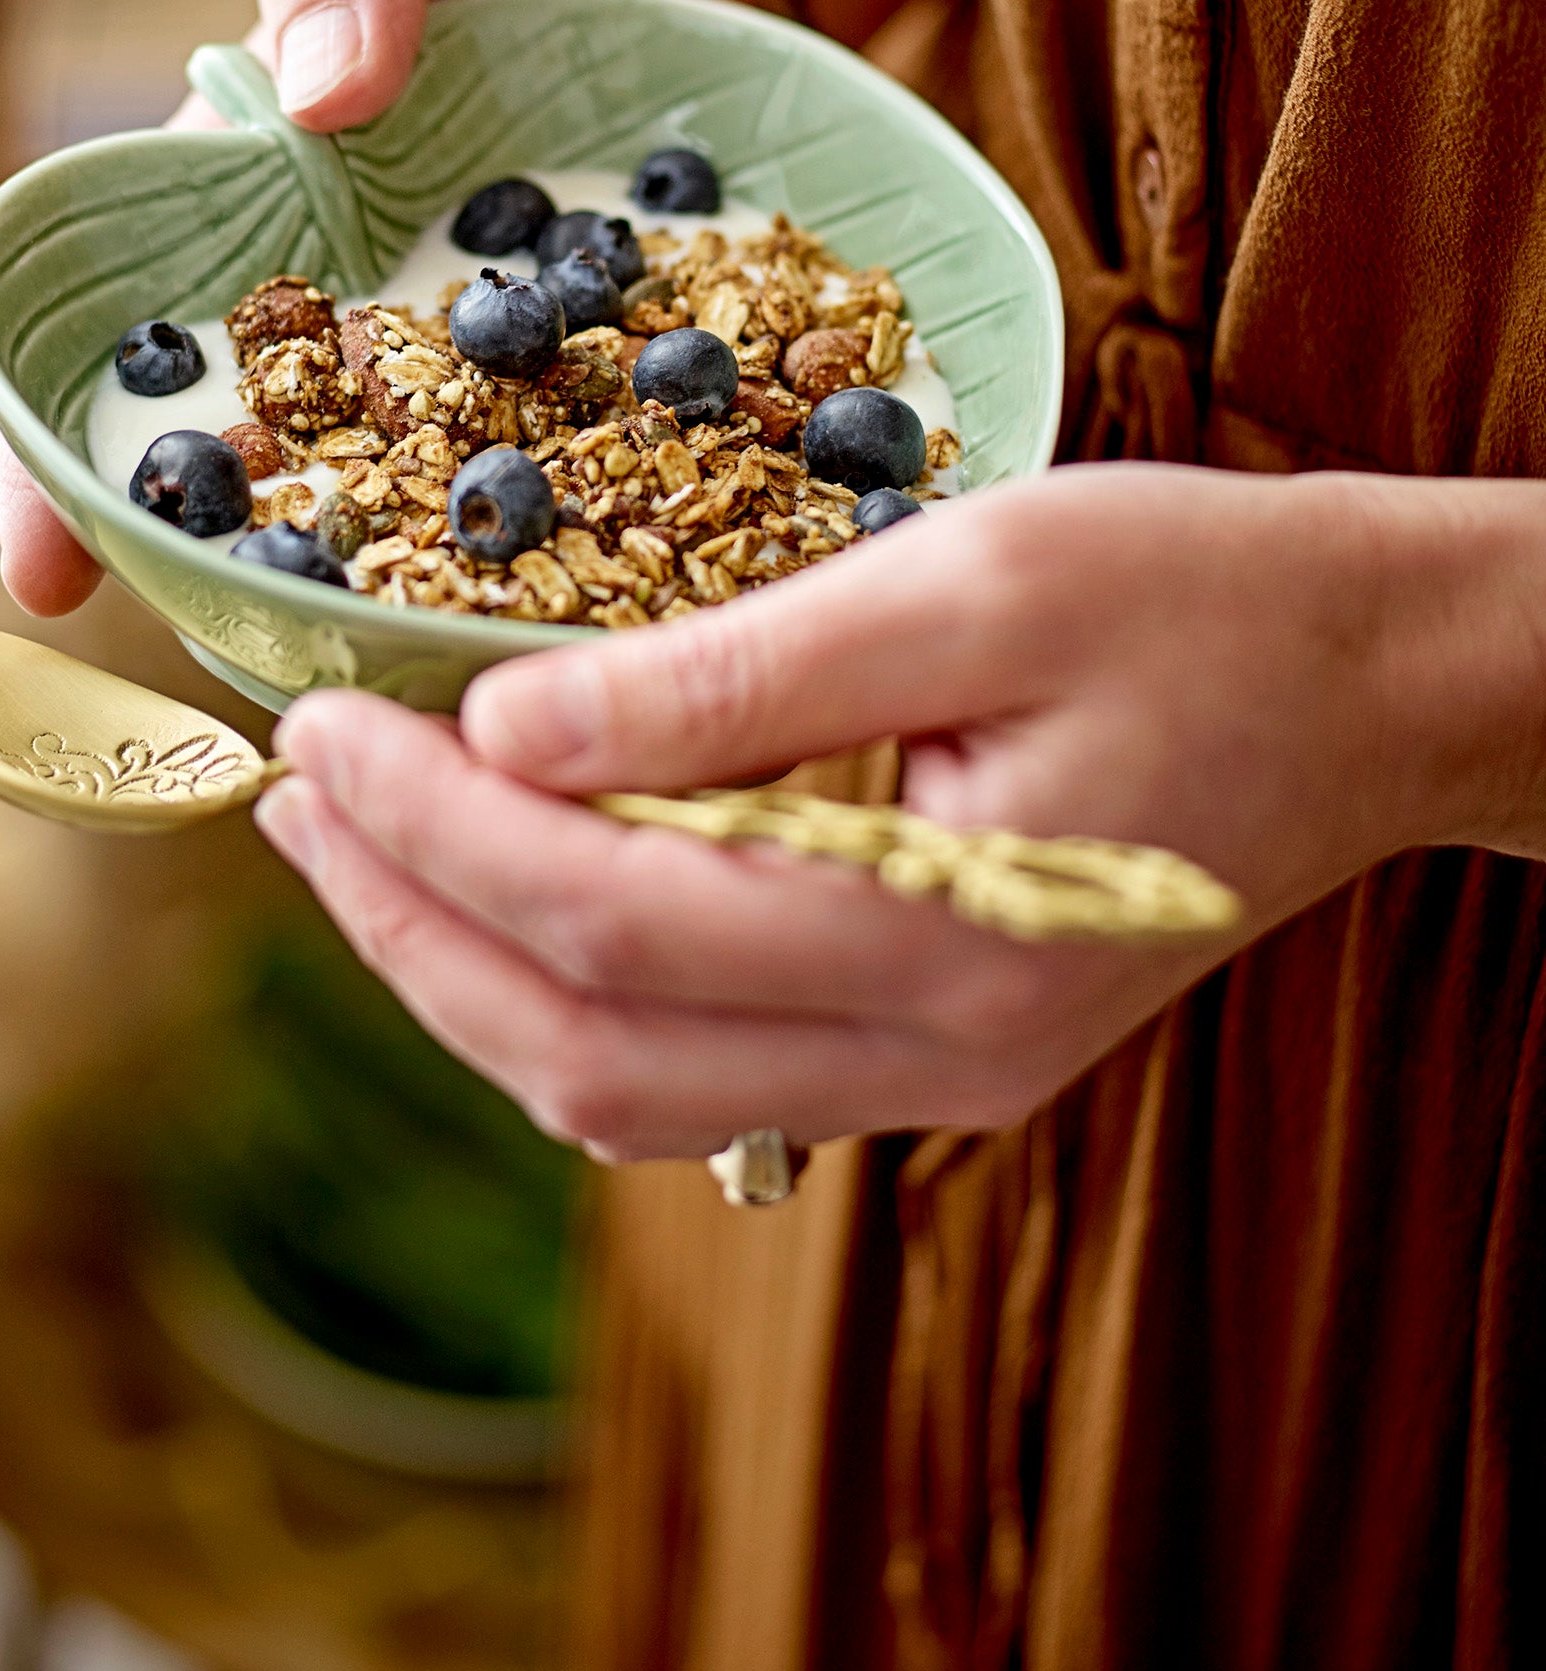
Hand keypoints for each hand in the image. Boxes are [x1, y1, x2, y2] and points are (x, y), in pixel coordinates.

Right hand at [0, 0, 948, 611]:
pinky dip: (568, 558)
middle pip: (252, 479)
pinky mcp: (599, 402)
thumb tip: (315, 90)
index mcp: (251, 218)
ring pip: (400, 524)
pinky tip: (590, 625)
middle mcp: (348, 328)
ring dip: (389, 604)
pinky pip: (572, 497)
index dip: (56, 463)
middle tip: (238, 672)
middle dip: (221, 583)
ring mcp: (474, 382)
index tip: (45, 572)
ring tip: (405, 686)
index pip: (118, 352)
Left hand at [257, 465, 1545, 1157]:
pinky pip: (697, 1075)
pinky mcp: (933, 1050)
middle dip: (409, 923)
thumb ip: (739, 671)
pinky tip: (500, 889)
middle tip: (295, 792)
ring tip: (355, 840)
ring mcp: (934, 1074)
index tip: (318, 724)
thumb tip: (507, 725)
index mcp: (946, 936)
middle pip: (588, 1050)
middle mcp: (931, 1051)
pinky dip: (566, 993)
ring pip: (626, 1093)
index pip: (609, 920)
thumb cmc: (1196, 593)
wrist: (1374, 682)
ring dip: (465, 970)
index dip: (434, 833)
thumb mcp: (971, 577)